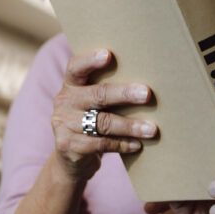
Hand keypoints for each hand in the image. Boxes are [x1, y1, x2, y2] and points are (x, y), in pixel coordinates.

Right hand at [50, 49, 155, 181]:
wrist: (70, 159)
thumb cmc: (91, 123)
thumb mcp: (94, 105)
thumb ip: (108, 93)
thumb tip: (147, 88)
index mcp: (71, 85)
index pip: (76, 67)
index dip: (90, 60)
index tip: (108, 54)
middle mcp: (64, 101)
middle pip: (97, 94)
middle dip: (124, 94)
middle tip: (147, 94)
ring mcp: (63, 124)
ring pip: (102, 123)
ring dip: (130, 126)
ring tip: (151, 129)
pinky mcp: (67, 145)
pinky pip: (100, 144)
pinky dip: (122, 144)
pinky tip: (137, 144)